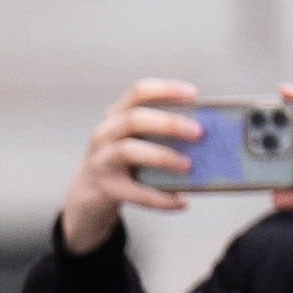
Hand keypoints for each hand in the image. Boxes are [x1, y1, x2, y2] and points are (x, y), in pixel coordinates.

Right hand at [56, 77, 203, 251]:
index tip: (193, 94)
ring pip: (128, 150)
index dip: (166, 90)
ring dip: (162, 156)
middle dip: (169, 124)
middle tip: (199, 133)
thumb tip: (206, 140)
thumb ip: (160, 135)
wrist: (86, 197)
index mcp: (116, 116)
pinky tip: (181, 202)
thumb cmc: (122, 164)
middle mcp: (105, 134)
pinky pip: (134, 192)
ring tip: (188, 166)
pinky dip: (160, 198)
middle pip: (134, 119)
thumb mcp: (135, 142)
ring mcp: (101, 161)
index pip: (139, 92)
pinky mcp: (105, 188)